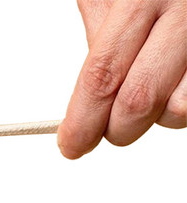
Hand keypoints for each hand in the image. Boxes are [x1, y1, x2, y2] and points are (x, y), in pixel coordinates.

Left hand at [58, 0, 186, 157]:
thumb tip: (83, 107)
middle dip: (116, 129)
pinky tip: (174, 79)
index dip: (83, 121)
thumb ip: (101, 42)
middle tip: (108, 127)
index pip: (103, 76)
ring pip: (178, 111)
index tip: (72, 145)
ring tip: (151, 84)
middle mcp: (185, 11)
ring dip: (158, 115)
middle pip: (139, 101)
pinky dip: (180, 101)